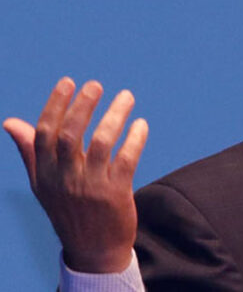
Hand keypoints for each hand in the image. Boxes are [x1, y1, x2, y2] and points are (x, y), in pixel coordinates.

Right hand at [4, 77, 147, 272]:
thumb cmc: (68, 209)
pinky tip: (140, 124)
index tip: (68, 82)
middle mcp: (65, 179)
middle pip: (70, 135)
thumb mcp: (44, 184)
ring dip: (115, 115)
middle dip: (83, 106)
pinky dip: (135, 138)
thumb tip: (10, 122)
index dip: (55, 105)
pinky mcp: (116, 194)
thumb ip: (30, 151)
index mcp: (45, 174)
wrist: (94, 249)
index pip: (44, 134)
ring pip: (102, 143)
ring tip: (127, 97)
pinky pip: (126, 159)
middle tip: (96, 85)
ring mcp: (91, 187)